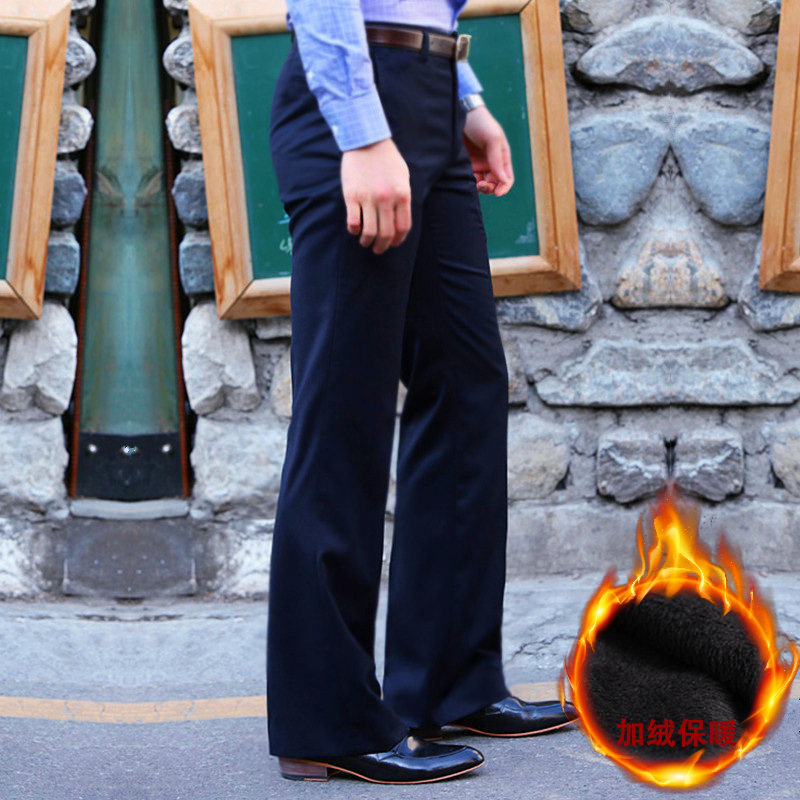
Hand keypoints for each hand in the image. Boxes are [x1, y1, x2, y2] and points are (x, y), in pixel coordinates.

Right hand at [340, 138, 411, 254]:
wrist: (366, 140)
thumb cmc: (387, 159)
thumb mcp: (403, 177)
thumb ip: (403, 198)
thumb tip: (400, 221)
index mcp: (402, 195)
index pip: (403, 227)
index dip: (398, 240)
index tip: (393, 244)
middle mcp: (386, 199)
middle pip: (386, 233)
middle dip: (382, 246)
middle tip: (378, 249)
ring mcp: (368, 198)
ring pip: (369, 232)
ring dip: (367, 242)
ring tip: (365, 242)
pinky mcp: (351, 196)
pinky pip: (353, 222)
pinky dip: (354, 230)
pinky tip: (354, 229)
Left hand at [462, 105, 513, 196]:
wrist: (459, 113)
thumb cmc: (480, 122)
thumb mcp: (493, 139)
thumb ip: (498, 160)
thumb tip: (503, 181)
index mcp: (501, 157)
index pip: (507, 178)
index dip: (504, 187)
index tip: (497, 193)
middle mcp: (491, 163)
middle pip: (494, 184)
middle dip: (490, 189)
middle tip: (482, 186)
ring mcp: (477, 164)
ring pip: (481, 184)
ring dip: (479, 188)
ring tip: (474, 184)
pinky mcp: (465, 165)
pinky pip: (469, 179)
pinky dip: (469, 183)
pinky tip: (466, 180)